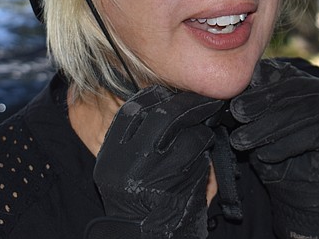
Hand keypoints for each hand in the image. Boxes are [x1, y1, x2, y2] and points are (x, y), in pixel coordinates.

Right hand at [87, 85, 224, 238]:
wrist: (147, 236)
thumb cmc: (141, 205)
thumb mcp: (123, 171)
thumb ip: (136, 139)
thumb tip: (163, 104)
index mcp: (112, 154)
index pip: (132, 111)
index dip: (153, 97)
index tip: (167, 94)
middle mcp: (127, 158)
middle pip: (158, 113)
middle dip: (182, 103)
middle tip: (198, 101)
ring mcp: (152, 166)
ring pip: (179, 124)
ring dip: (197, 121)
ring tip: (203, 125)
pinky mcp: (177, 174)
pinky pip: (196, 143)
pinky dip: (205, 139)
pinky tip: (206, 145)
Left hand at [229, 59, 318, 238]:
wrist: (299, 196)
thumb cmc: (275, 155)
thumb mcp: (257, 126)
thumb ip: (252, 104)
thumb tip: (234, 86)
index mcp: (303, 79)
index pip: (282, 72)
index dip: (258, 82)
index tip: (235, 96)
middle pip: (292, 88)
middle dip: (262, 102)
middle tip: (237, 114)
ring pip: (303, 112)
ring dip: (269, 127)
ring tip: (242, 141)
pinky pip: (317, 134)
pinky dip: (287, 145)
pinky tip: (266, 155)